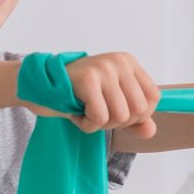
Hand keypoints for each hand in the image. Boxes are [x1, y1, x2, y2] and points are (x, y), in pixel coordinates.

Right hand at [29, 52, 160, 138]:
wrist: (40, 86)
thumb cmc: (77, 95)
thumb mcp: (111, 105)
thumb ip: (134, 119)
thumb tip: (150, 131)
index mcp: (128, 63)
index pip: (153, 98)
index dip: (137, 116)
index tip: (114, 111)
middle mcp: (118, 61)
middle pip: (139, 110)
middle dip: (117, 122)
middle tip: (97, 114)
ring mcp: (103, 68)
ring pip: (120, 116)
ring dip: (100, 124)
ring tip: (85, 112)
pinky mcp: (87, 79)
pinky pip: (99, 117)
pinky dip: (87, 125)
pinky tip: (76, 114)